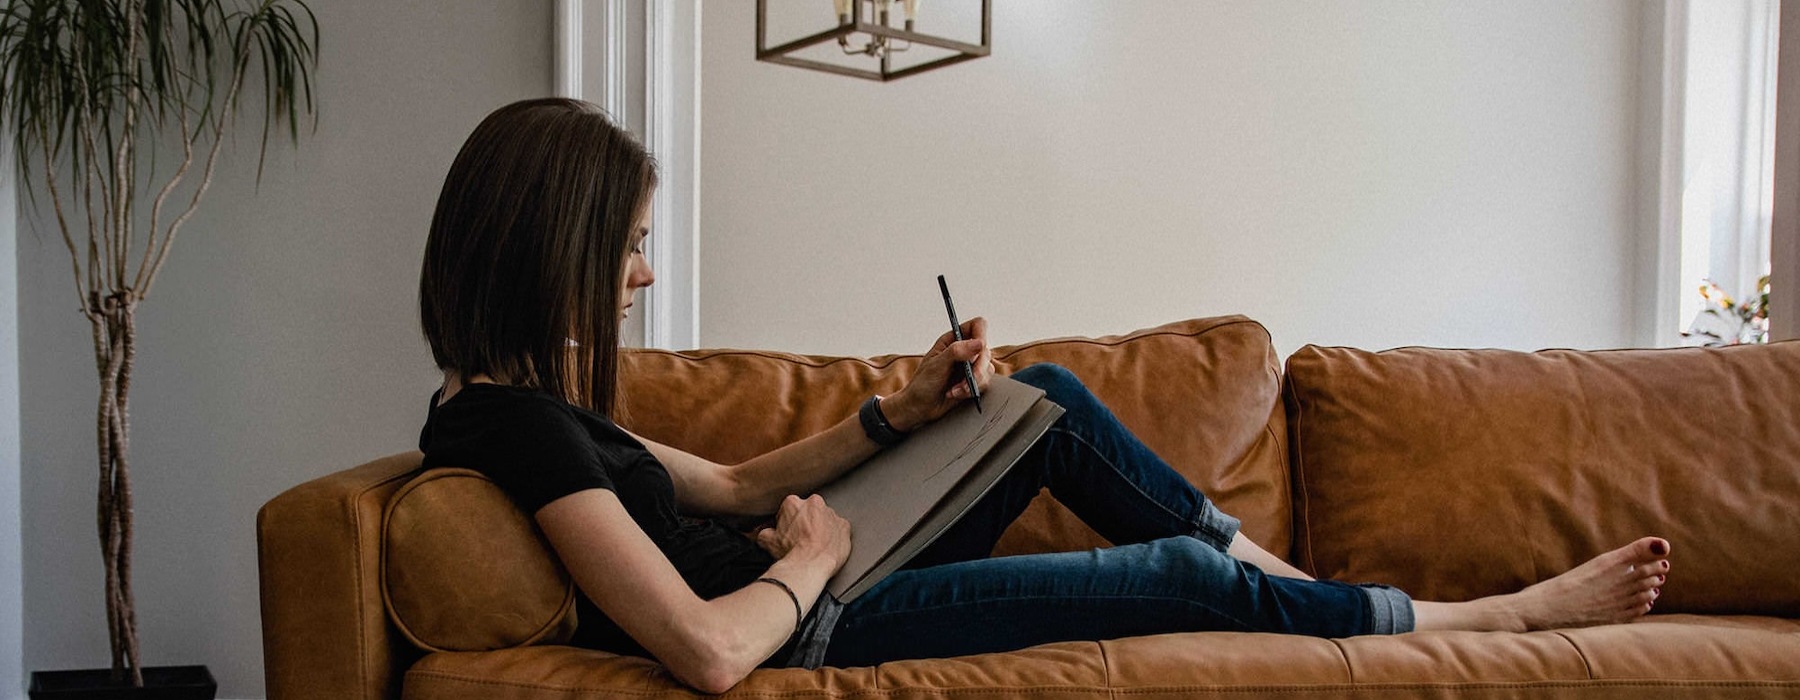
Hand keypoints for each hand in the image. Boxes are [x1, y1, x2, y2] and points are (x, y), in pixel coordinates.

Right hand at [752, 494, 850, 569]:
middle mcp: (814, 503)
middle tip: (801, 539)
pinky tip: (827, 547)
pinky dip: (834, 536)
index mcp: (793, 502)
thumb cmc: (791, 553)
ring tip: (814, 545)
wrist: (810, 566)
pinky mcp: (845, 526)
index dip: (787, 523)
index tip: (788, 533)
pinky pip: (839, 529)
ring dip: (821, 528)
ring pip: (825, 518)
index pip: (788, 509)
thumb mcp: (768, 541)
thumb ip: (764, 531)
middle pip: (808, 511)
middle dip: (805, 522)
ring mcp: (832, 514)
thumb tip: (763, 532)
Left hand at [882, 316, 995, 431]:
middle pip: (986, 350)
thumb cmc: (922, 384)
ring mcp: (970, 366)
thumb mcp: (936, 365)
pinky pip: (984, 383)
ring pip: (988, 369)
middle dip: (977, 369)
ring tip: (955, 390)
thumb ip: (956, 352)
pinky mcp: (973, 381)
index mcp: (953, 340)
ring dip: (973, 383)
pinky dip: (971, 391)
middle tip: (968, 379)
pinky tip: (956, 394)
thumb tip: (978, 343)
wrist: (919, 407)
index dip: (981, 335)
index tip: (978, 349)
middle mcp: (964, 351)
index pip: (977, 326)